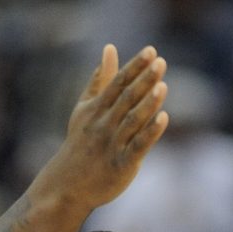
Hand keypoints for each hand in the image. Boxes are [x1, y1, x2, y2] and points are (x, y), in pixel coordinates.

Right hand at [44, 45, 169, 208]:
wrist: (68, 183)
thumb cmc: (81, 142)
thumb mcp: (86, 107)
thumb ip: (101, 79)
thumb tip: (110, 48)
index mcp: (96, 108)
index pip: (118, 83)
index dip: (135, 66)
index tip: (151, 51)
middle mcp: (104, 124)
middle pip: (126, 98)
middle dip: (144, 80)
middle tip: (160, 62)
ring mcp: (113, 144)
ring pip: (132, 120)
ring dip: (148, 103)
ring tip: (163, 85)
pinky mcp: (122, 164)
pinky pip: (138, 146)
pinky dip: (150, 132)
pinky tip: (164, 118)